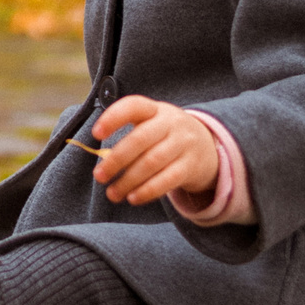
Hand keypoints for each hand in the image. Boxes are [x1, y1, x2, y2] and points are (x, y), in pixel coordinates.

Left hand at [89, 97, 218, 207]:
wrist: (208, 146)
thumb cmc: (166, 136)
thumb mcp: (152, 124)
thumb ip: (129, 137)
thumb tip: (102, 160)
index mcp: (155, 110)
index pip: (133, 106)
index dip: (113, 118)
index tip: (96, 134)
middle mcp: (171, 123)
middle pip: (140, 139)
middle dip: (116, 160)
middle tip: (99, 176)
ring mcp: (183, 144)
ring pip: (152, 162)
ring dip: (128, 180)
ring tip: (112, 193)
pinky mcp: (191, 166)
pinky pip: (167, 179)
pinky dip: (148, 191)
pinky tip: (133, 198)